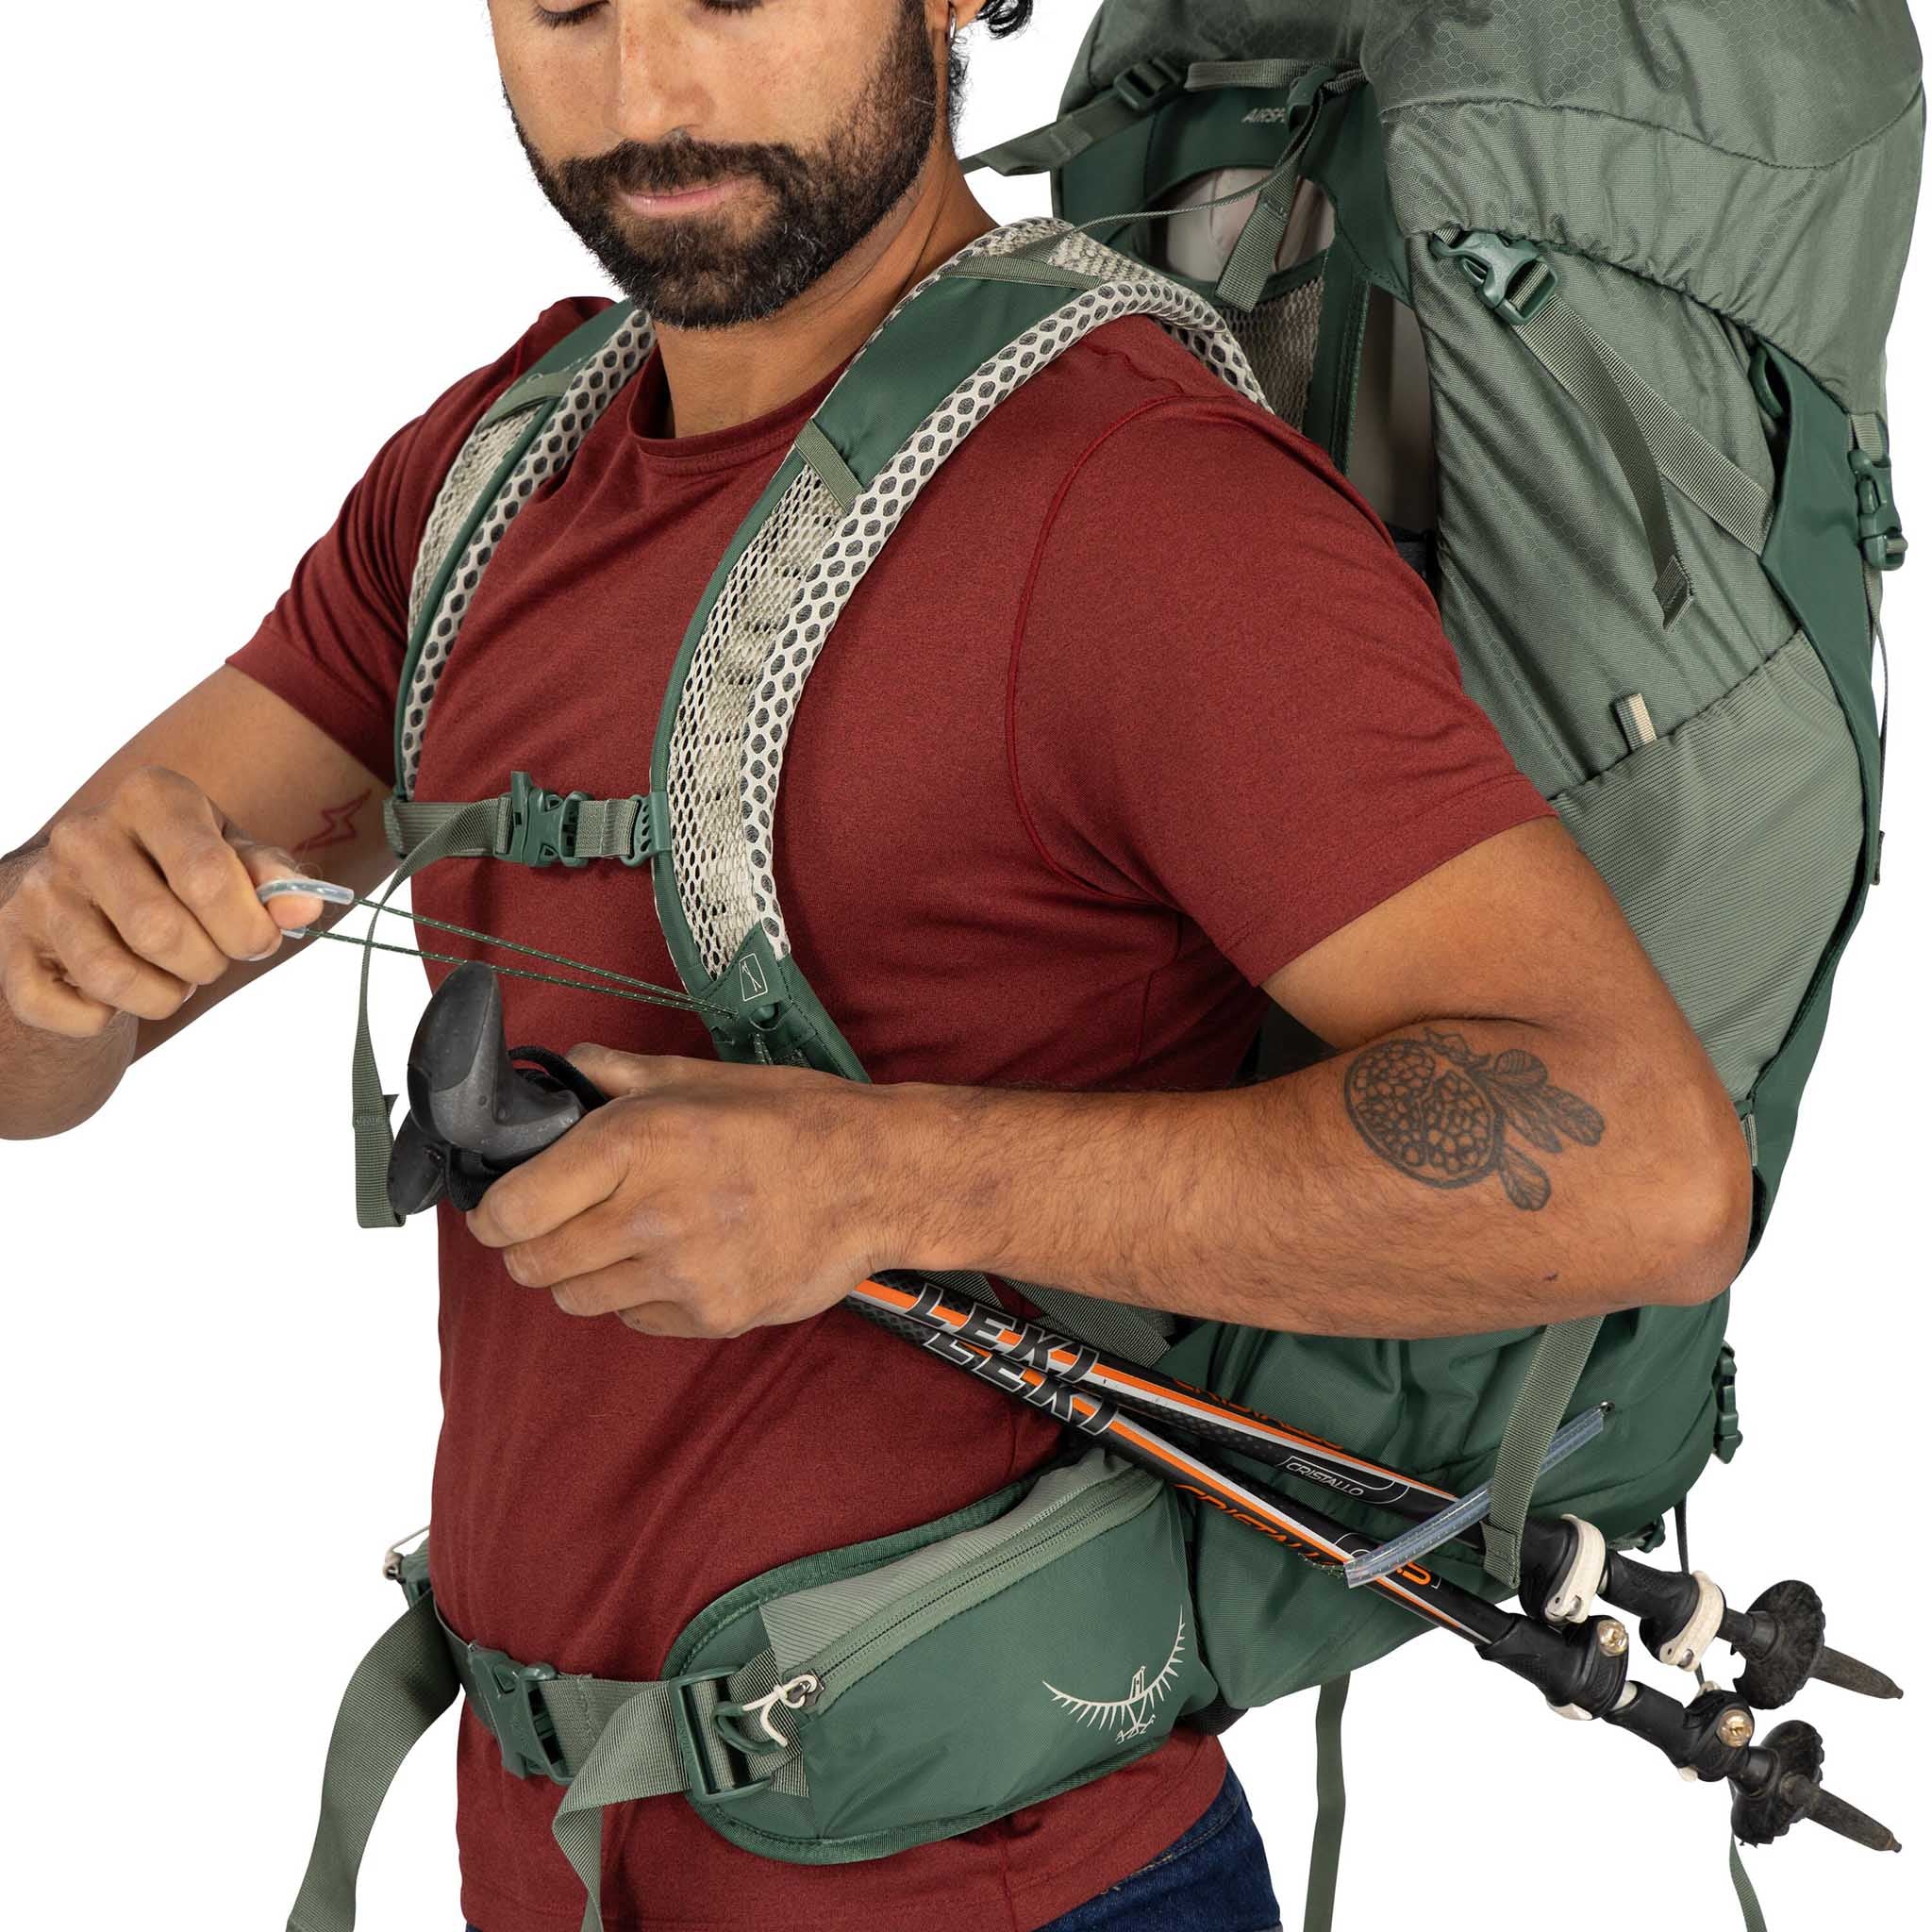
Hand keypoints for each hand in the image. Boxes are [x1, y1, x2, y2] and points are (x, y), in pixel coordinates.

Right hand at [0, 765, 325, 1036]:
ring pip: (112, 976)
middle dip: (206, 965)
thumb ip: (274, 881)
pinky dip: (102, 1019)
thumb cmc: (181, 871)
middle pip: (162, 932)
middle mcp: (85, 834)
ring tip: (171, 977)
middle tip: (210, 960)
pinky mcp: (10, 941)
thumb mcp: (235, 860)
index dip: (246, 928)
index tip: (258, 941)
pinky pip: (66, 1010)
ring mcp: (41, 888)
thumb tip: (305, 907)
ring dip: (161, 996)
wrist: (93, 890)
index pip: (207, 876)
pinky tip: (114, 993)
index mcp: (151, 798)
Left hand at [464, 1046, 899, 1337]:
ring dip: (585, 1273)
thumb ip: (624, 1077)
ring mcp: (681, 1273)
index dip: (495, 1213)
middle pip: (533, 1264)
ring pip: (578, 1298)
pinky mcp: (711, 1315)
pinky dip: (640, 1296)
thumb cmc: (794, 1119)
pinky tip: (676, 1261)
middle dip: (532, 1246)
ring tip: (625, 1240)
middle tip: (555, 1226)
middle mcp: (649, 1213)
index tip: (502, 1208)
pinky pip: (636, 1318)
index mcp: (636, 1142)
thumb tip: (571, 1066)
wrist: (877, 1178)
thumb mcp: (705, 1079)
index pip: (512, 1210)